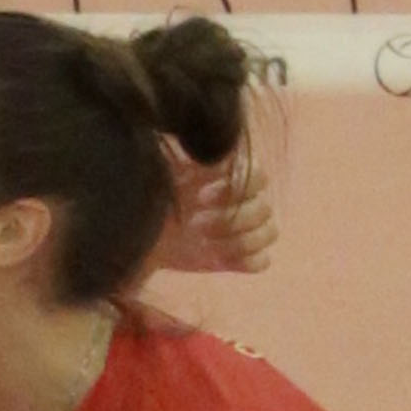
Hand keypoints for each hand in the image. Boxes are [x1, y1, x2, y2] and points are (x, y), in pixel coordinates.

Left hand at [155, 144, 277, 276]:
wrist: (140, 231)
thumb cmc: (152, 195)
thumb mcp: (163, 171)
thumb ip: (184, 156)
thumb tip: (208, 149)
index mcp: (229, 175)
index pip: (257, 175)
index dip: (236, 187)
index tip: (200, 196)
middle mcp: (244, 200)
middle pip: (264, 208)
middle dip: (232, 219)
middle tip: (195, 224)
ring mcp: (244, 229)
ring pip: (270, 232)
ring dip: (240, 241)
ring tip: (204, 243)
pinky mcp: (238, 257)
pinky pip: (262, 260)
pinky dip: (246, 261)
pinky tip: (217, 259)